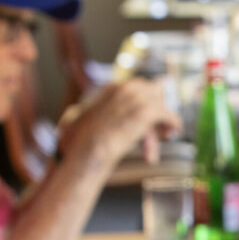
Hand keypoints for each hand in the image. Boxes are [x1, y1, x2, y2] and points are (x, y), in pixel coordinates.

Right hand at [58, 79, 180, 170]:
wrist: (88, 151)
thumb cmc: (79, 144)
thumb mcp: (75, 122)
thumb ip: (79, 117)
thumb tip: (63, 128)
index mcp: (111, 89)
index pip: (137, 88)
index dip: (142, 105)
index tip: (143, 123)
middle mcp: (125, 88)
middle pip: (152, 92)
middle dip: (154, 111)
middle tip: (157, 131)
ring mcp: (137, 99)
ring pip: (160, 105)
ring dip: (162, 122)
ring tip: (165, 136)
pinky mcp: (147, 113)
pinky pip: (169, 114)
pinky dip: (174, 123)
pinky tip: (175, 131)